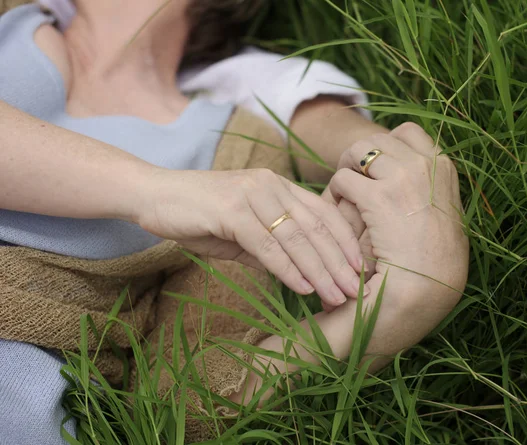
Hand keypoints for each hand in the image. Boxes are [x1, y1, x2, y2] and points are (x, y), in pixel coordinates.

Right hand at [136, 168, 364, 306]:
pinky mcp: (231, 209)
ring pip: (296, 237)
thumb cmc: (199, 215)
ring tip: (336, 296)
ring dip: (320, 271)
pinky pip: (266, 244)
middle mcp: (271, 185)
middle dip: (339, 262)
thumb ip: (270, 248)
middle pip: (316, 227)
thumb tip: (300, 275)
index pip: (324, 214)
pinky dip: (288, 268)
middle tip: (356, 291)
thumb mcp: (242, 233)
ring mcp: (252, 194)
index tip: (360, 270)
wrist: (153, 195)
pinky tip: (303, 288)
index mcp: (279, 186)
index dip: (346, 242)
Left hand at [325, 123, 468, 316]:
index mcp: (444, 168)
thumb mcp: (443, 215)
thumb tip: (408, 170)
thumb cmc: (435, 261)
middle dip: (361, 156)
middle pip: (378, 139)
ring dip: (346, 169)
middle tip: (352, 180)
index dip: (385, 147)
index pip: (408, 133)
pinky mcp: (378, 197)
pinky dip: (335, 192)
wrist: (427, 289)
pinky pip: (343, 179)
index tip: (375, 169)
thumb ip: (429, 187)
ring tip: (343, 193)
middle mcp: (426, 165)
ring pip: (358, 152)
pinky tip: (338, 210)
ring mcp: (403, 178)